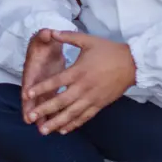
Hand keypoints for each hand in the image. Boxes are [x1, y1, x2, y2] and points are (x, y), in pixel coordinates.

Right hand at [17, 28, 66, 122]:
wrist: (47, 44)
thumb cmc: (44, 41)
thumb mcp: (43, 37)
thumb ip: (44, 36)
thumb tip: (46, 32)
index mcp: (33, 68)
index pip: (29, 82)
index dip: (28, 93)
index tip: (26, 103)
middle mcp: (35, 80)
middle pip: (32, 97)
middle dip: (32, 110)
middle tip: (31, 122)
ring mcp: (42, 86)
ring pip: (42, 103)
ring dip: (43, 115)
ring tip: (45, 129)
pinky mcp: (50, 89)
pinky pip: (51, 103)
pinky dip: (53, 113)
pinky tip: (57, 124)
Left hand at [21, 31, 135, 134]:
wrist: (133, 64)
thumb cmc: (109, 51)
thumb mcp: (88, 40)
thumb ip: (68, 36)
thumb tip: (51, 31)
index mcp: (79, 71)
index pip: (56, 82)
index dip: (42, 88)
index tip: (28, 94)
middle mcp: (84, 87)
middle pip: (61, 101)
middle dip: (45, 110)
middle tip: (31, 117)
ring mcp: (92, 98)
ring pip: (72, 113)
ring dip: (57, 122)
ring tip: (44, 130)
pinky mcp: (100, 104)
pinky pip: (85, 117)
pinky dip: (74, 124)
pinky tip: (63, 130)